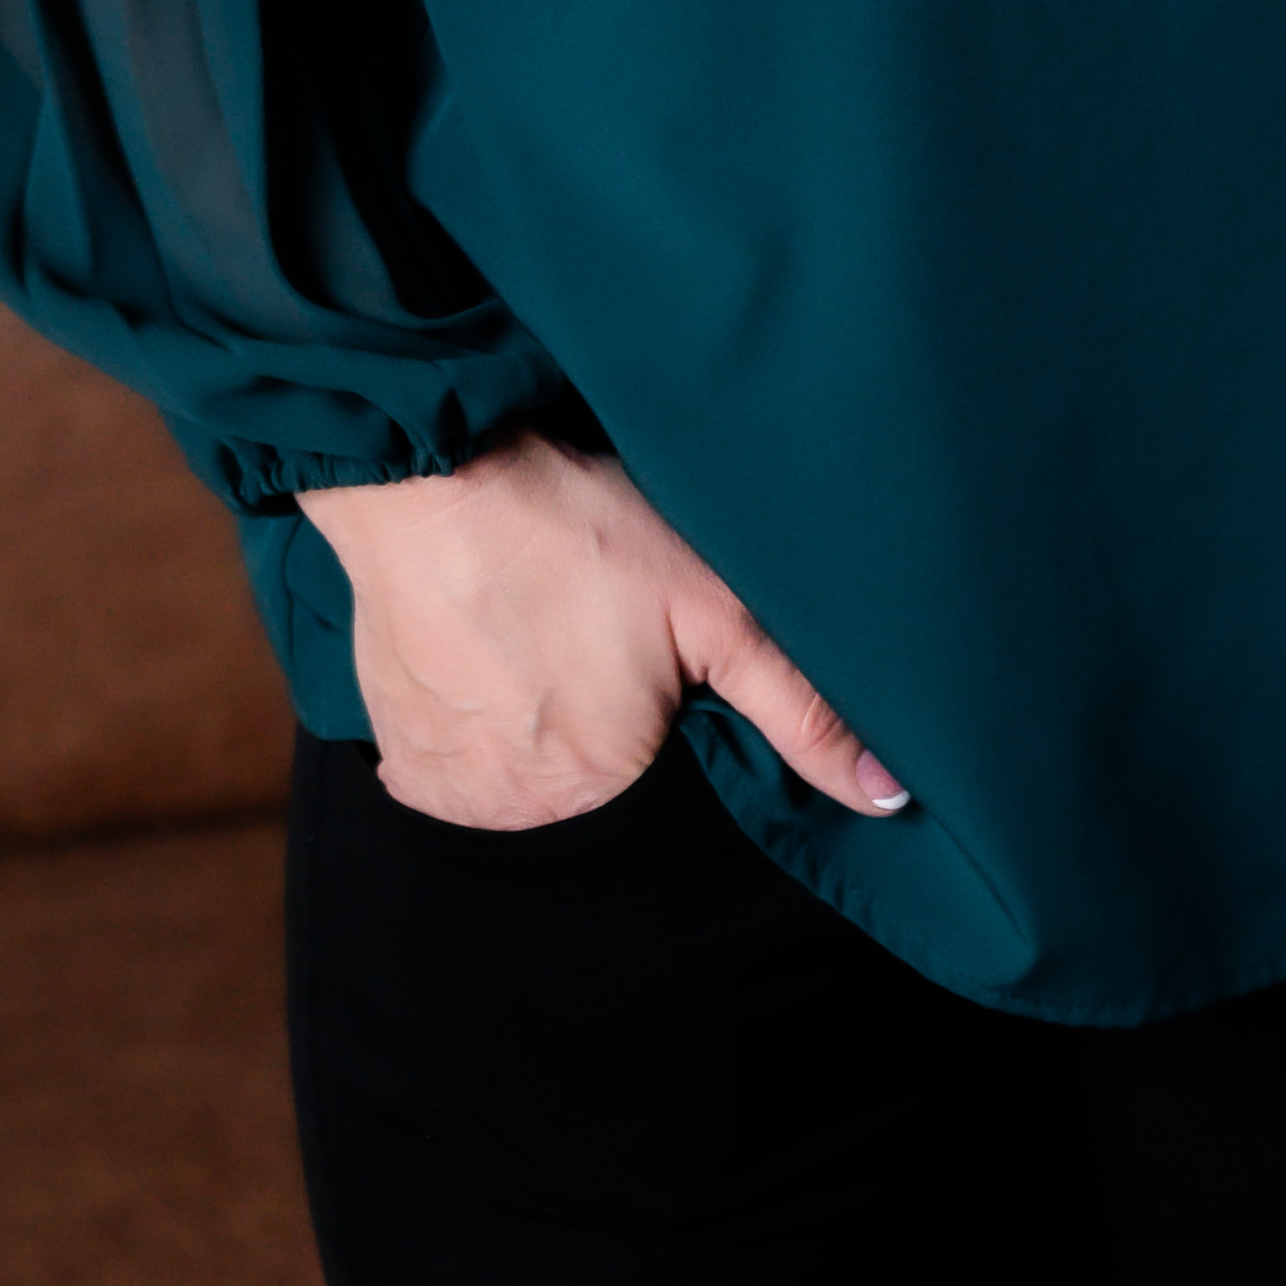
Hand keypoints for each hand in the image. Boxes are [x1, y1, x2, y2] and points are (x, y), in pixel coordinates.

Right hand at [299, 431, 908, 833]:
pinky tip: (496, 663)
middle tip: (597, 657)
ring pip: (520, 788)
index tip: (659, 688)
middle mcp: (513, 813)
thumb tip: (887, 795)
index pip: (662, 808)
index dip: (671, 745)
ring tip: (548, 652)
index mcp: (599, 795)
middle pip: (590, 801)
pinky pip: (454, 769)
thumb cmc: (578, 530)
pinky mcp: (398, 749)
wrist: (433, 472)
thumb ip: (804, 711)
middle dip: (606, 747)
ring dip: (539, 739)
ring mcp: (444, 787)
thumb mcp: (716, 609)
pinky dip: (480, 731)